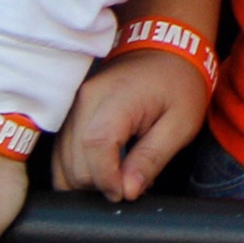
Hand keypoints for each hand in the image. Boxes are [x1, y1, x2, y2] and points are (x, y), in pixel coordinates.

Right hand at [52, 51, 203, 202]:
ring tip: (121, 174)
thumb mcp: (181, 122)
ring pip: (62, 162)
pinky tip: (106, 166)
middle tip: (131, 183)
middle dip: (99, 183)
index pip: (96, 147)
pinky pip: (62, 153)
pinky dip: (79, 167)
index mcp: (116, 98)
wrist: (168, 50)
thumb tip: (127, 192)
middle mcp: (85, 100)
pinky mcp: (70, 114)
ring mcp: (72, 107)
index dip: (107, 179)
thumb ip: (152, 158)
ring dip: (88, 179)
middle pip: (74, 161)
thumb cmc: (179, 83)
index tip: (125, 192)